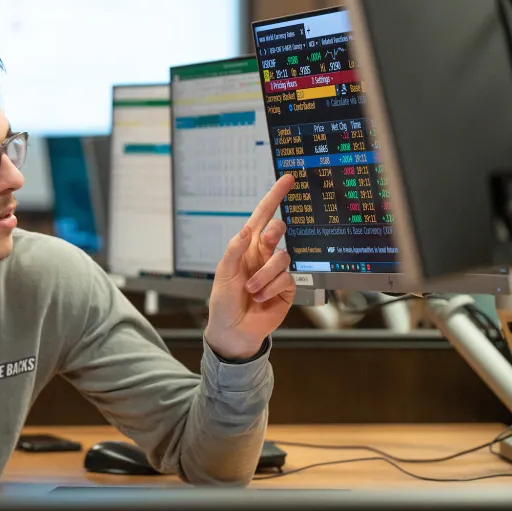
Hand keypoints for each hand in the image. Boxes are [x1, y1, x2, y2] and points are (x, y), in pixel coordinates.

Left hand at [205, 174, 295, 358]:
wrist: (233, 331)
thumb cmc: (223, 301)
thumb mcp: (224, 273)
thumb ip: (235, 249)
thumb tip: (248, 229)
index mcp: (246, 247)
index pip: (262, 217)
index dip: (274, 197)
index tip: (288, 180)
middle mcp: (262, 255)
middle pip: (278, 231)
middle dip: (274, 234)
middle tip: (265, 243)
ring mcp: (275, 271)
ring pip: (282, 257)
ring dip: (264, 275)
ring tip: (251, 290)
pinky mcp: (286, 288)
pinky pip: (286, 279)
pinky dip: (271, 288)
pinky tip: (260, 298)